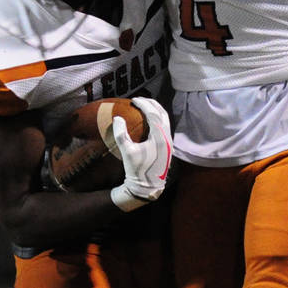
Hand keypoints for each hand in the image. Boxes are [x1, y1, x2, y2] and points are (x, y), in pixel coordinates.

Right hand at [110, 97, 172, 211]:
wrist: (148, 187)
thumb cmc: (137, 170)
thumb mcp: (127, 152)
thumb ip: (121, 134)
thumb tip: (117, 118)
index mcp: (160, 138)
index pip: (153, 114)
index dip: (144, 104)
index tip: (134, 100)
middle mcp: (167, 138)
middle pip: (162, 114)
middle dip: (152, 104)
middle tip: (140, 99)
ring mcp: (169, 142)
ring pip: (165, 120)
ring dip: (156, 111)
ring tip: (145, 106)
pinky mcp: (168, 147)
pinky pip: (164, 127)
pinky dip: (158, 119)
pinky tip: (148, 121)